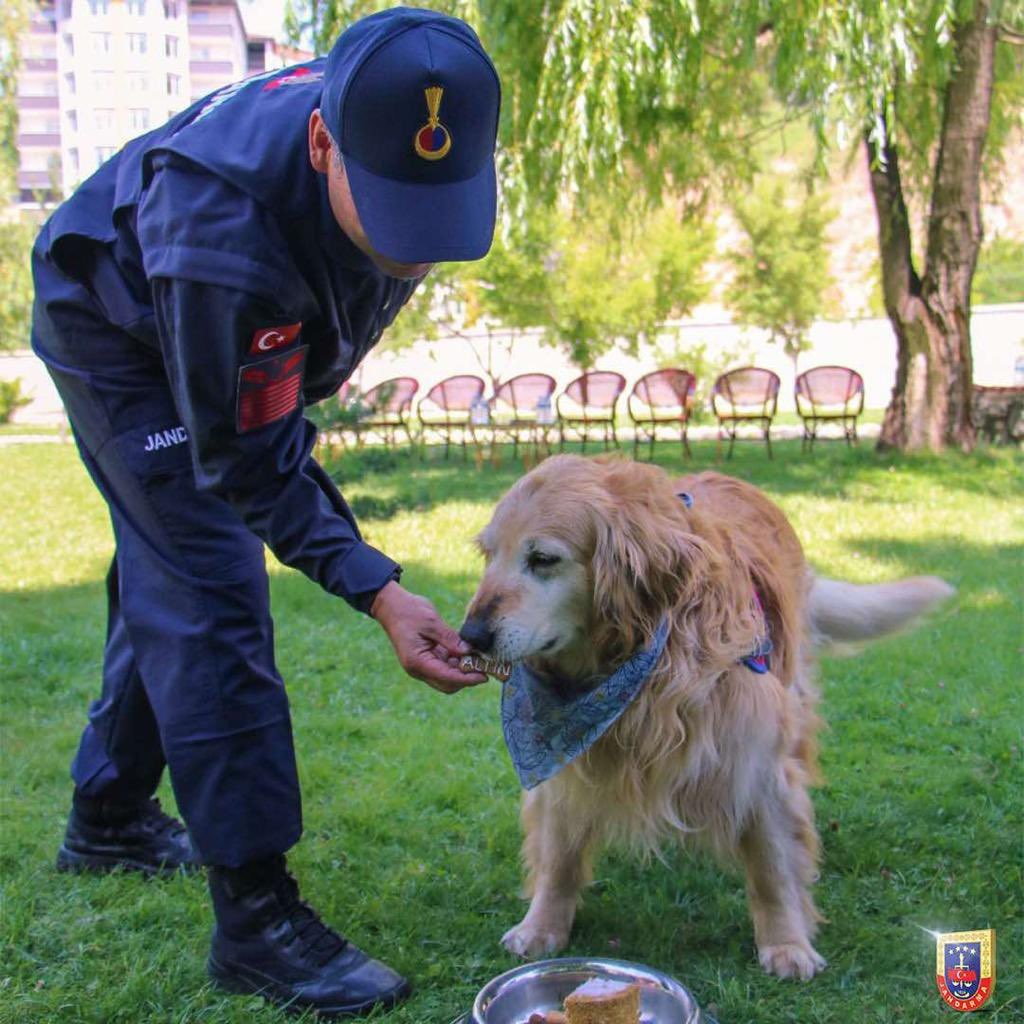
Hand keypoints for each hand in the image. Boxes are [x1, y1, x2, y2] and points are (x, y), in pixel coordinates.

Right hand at [370, 581, 487, 693]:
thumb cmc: (409, 611)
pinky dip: (456, 663)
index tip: (484, 676)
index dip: (467, 679)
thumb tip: (468, 652)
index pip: (447, 677)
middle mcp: (418, 669)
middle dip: (467, 678)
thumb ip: (450, 639)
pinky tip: (467, 654)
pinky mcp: (424, 659)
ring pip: (446, 678)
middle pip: (447, 684)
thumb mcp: (432, 622)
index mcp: (417, 662)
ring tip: (479, 659)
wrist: (391, 605)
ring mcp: (420, 665)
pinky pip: (443, 667)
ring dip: (462, 671)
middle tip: (485, 668)